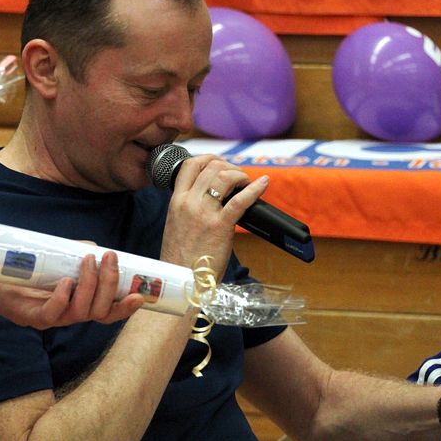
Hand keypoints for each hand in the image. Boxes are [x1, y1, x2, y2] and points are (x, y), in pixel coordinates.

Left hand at [0, 251, 144, 329]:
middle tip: (109, 258)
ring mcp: (47, 317)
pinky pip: (51, 314)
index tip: (140, 294)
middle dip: (109, 285)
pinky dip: (62, 298)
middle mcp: (65, 314)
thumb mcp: (55, 256)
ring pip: (79, 312)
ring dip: (89, 285)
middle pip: (98, 311)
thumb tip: (97, 248)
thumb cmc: (21, 264)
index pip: (106, 312)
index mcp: (75, 303)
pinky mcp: (27, 316)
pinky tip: (65, 283)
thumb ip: (76, 253)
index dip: (125, 307)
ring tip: (88, 260)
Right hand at [159, 155, 268, 272]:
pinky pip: (240, 200)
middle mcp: (188, 203)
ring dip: (240, 176)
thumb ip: (188, 209)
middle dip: (229, 167)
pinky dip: (255, 189)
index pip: (190, 165)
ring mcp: (203, 213)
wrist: (181, 282)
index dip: (208, 159)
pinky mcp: (220, 226)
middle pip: (211, 167)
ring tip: (246, 183)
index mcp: (176, 202)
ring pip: (224, 177)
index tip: (220, 163)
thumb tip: (209, 199)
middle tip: (238, 177)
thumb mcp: (176, 225)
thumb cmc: (180, 259)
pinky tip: (263, 184)